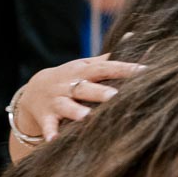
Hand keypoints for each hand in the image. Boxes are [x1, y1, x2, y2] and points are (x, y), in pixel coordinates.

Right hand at [15, 54, 142, 142]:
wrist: (33, 91)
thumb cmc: (70, 79)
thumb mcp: (85, 66)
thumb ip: (108, 58)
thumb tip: (132, 37)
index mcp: (83, 71)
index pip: (105, 68)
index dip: (124, 69)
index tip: (144, 71)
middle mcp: (69, 85)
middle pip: (85, 87)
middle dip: (99, 92)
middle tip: (114, 96)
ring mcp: (56, 100)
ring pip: (66, 105)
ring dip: (75, 111)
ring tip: (85, 117)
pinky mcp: (45, 115)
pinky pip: (47, 124)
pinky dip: (49, 131)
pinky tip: (53, 139)